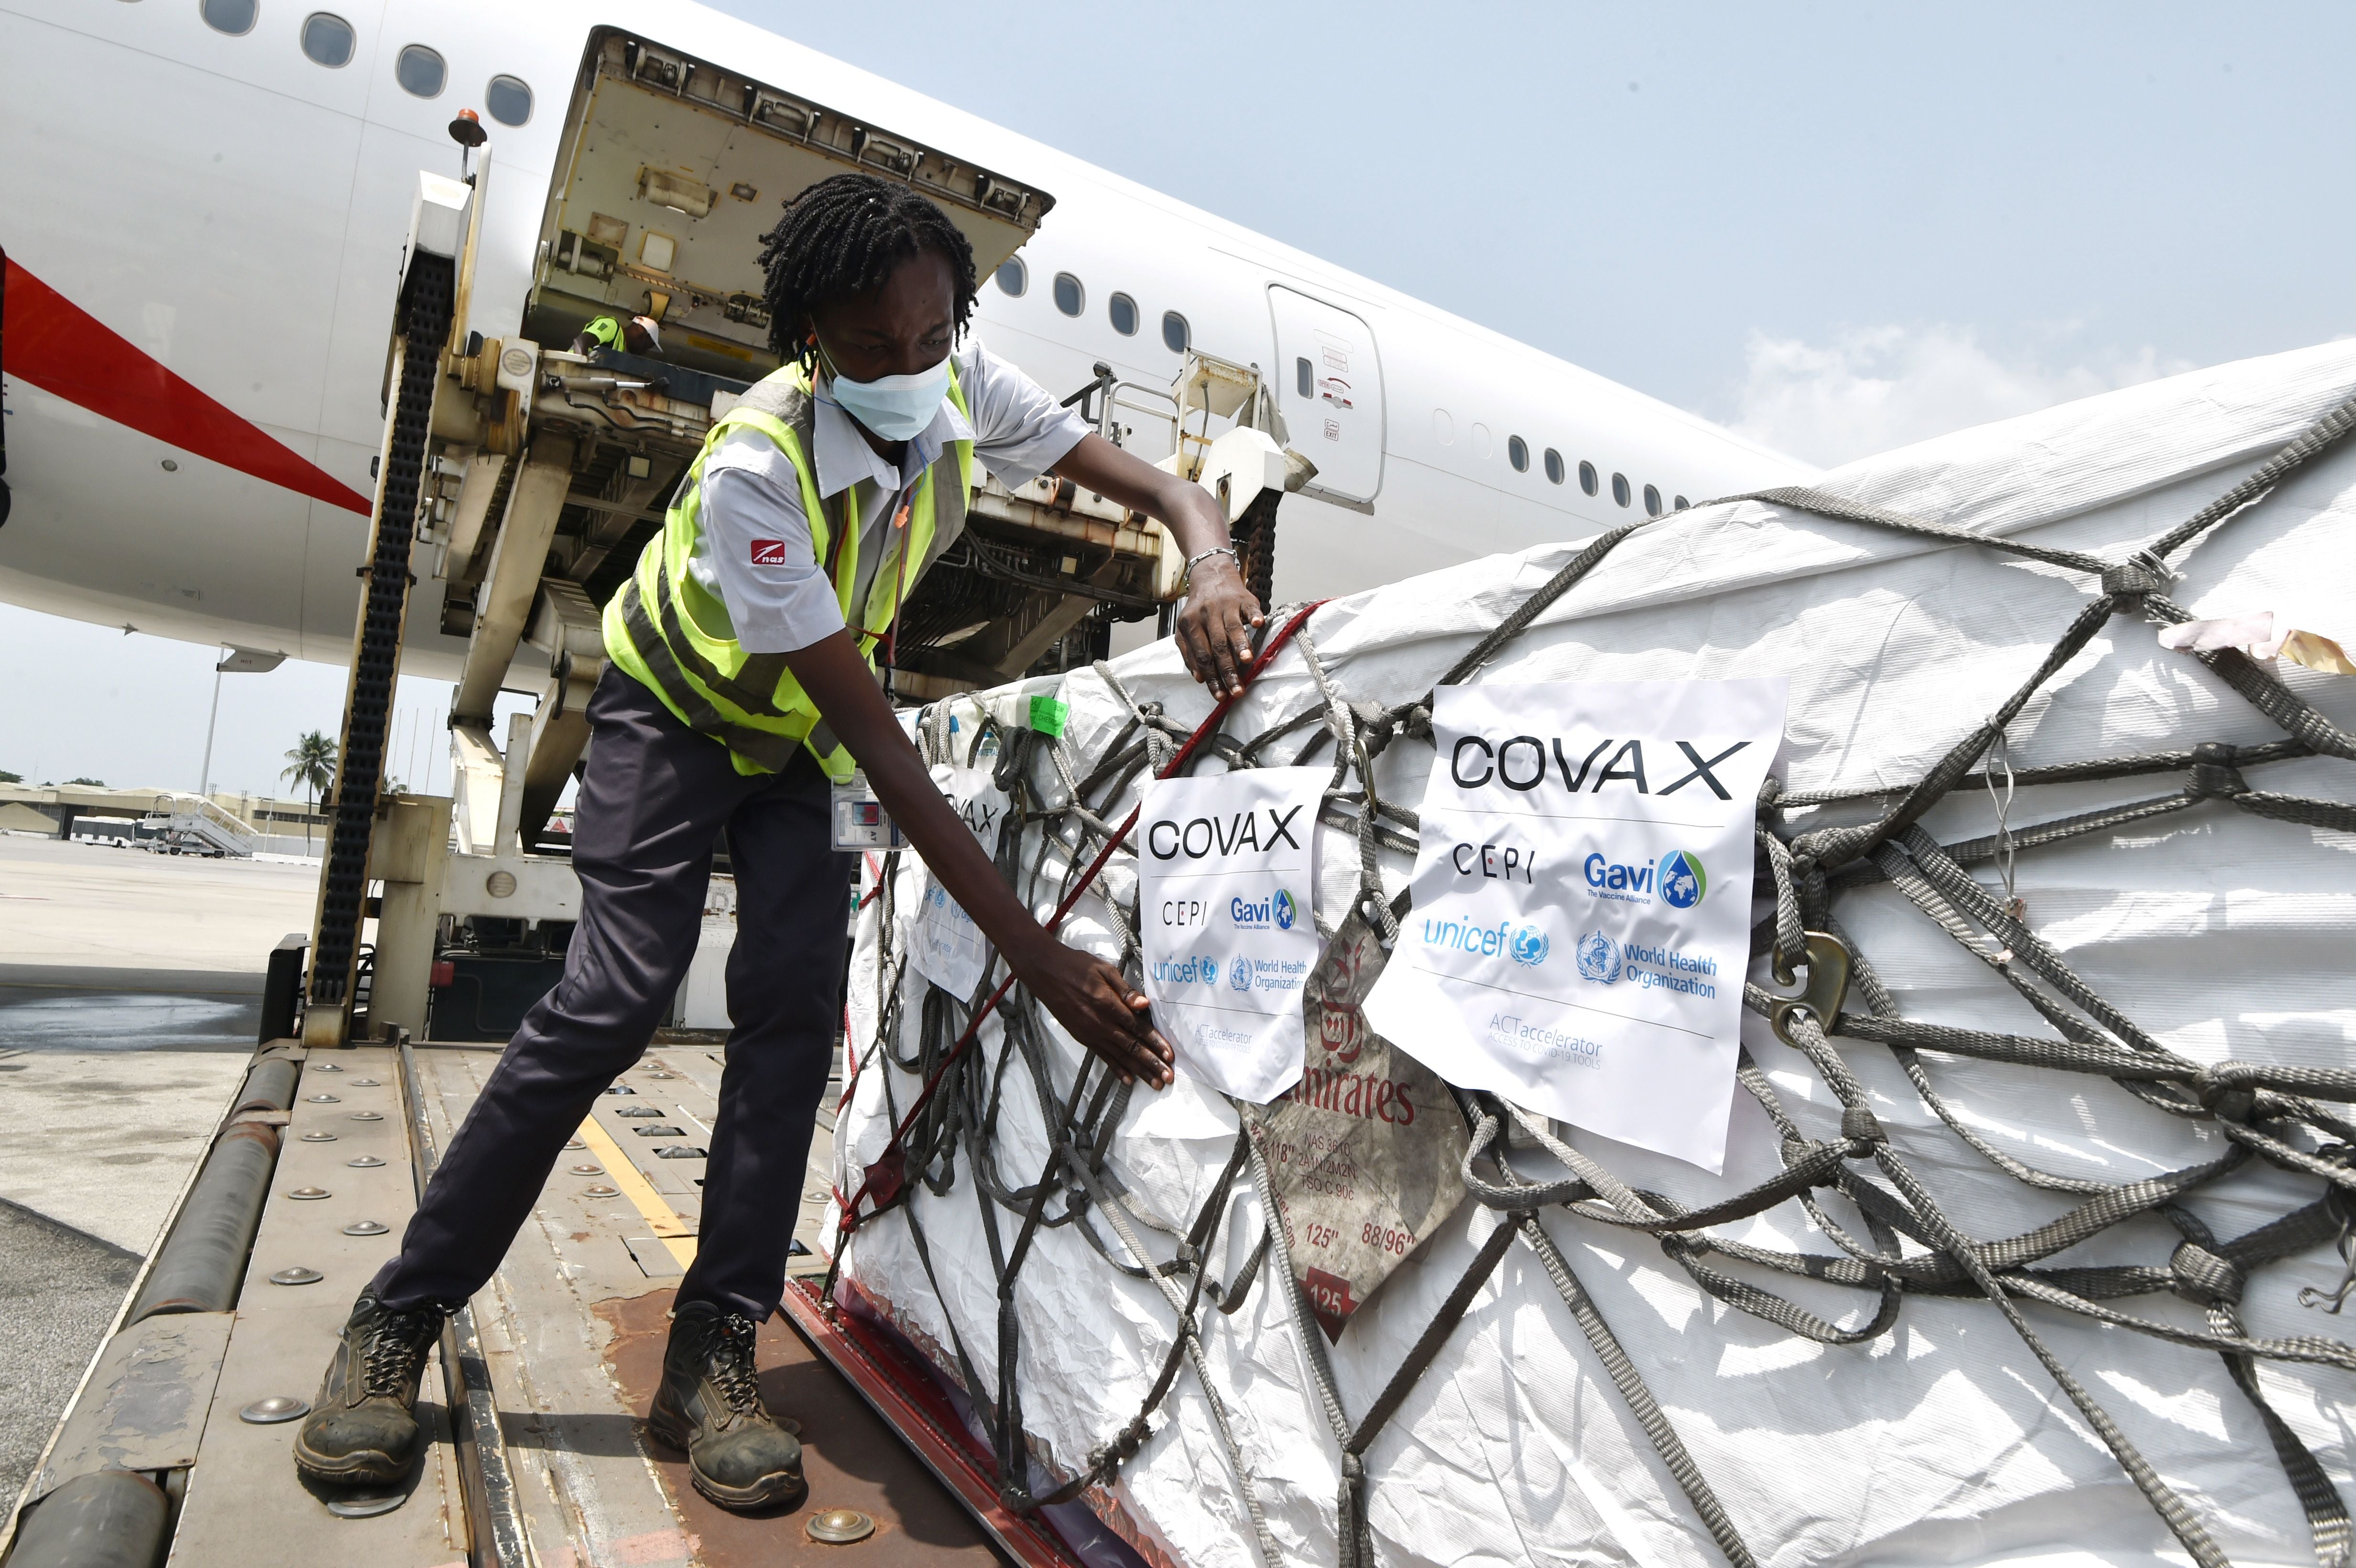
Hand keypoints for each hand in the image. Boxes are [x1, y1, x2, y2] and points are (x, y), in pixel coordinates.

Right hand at [1010, 936, 1174, 1089]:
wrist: (1045, 973)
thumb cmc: (1077, 966)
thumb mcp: (1104, 969)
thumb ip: (1125, 990)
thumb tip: (1144, 1005)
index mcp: (1108, 1004)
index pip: (1137, 1028)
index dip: (1155, 1043)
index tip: (1169, 1055)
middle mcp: (1100, 1023)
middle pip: (1131, 1047)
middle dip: (1151, 1064)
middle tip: (1167, 1078)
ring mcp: (1090, 1033)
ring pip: (1119, 1056)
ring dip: (1138, 1070)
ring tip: (1153, 1084)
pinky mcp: (1082, 1037)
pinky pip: (1103, 1056)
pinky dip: (1116, 1068)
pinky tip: (1128, 1079)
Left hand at [1176, 555, 1264, 698]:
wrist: (1211, 577)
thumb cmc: (1199, 610)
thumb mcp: (1185, 629)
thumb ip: (1189, 653)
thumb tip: (1199, 678)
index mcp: (1190, 624)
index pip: (1202, 656)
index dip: (1211, 678)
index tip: (1220, 696)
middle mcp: (1207, 614)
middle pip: (1217, 647)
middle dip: (1228, 671)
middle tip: (1237, 690)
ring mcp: (1226, 605)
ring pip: (1232, 628)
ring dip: (1240, 645)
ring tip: (1247, 661)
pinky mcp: (1243, 598)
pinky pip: (1250, 608)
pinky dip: (1254, 615)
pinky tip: (1258, 624)